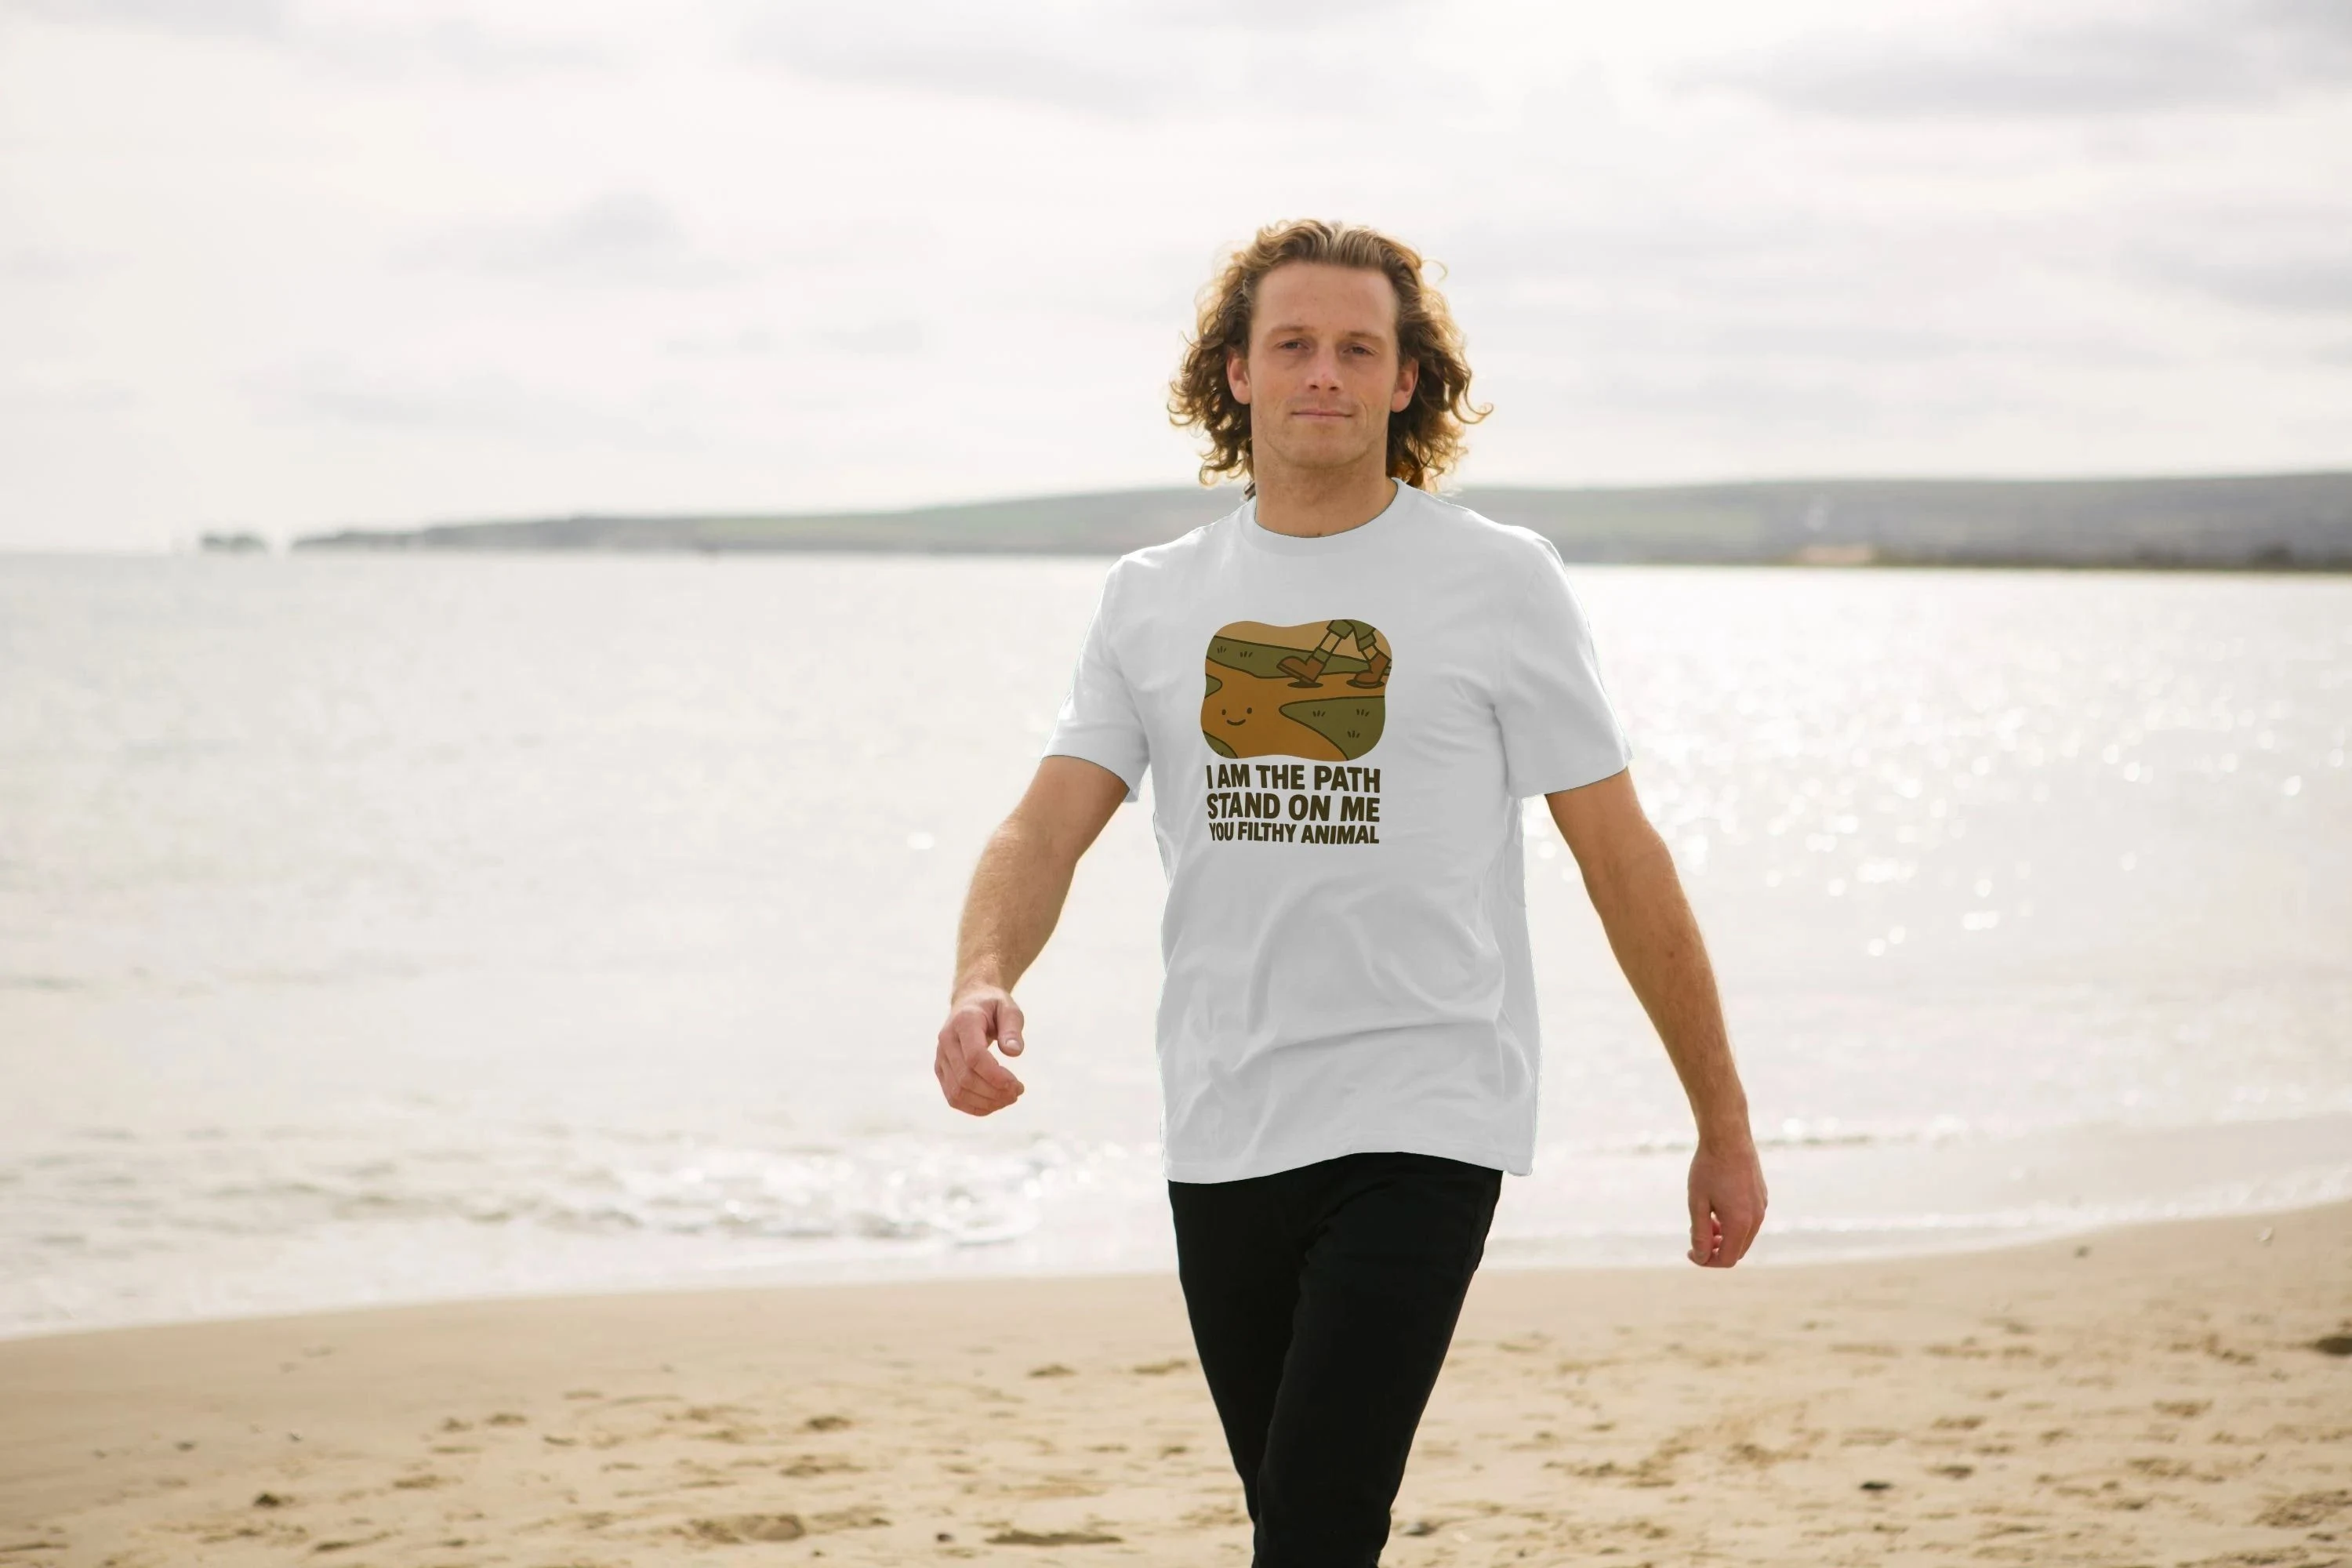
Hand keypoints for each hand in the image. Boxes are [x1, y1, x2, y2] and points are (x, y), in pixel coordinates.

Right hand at [935, 985, 1026, 1116]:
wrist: (970, 1002)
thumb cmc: (993, 1006)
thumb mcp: (1009, 1009)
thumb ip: (1012, 1028)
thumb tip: (1014, 1052)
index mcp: (964, 1022)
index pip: (974, 1057)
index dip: (995, 1076)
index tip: (1017, 1085)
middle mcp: (946, 1040)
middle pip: (966, 1078)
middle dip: (995, 1092)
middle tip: (1018, 1091)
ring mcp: (941, 1057)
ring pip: (958, 1092)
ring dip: (986, 1103)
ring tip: (1009, 1098)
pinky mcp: (941, 1070)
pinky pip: (953, 1097)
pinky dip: (974, 1107)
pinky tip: (994, 1104)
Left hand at [1687, 1136, 1766, 1266]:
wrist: (1727, 1137)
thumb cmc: (1708, 1168)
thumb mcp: (1697, 1203)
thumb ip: (1700, 1233)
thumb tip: (1701, 1256)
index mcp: (1740, 1223)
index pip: (1727, 1259)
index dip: (1707, 1261)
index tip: (1690, 1251)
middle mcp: (1756, 1219)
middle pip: (1737, 1250)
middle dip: (1716, 1249)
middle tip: (1697, 1235)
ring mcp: (1762, 1207)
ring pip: (1744, 1236)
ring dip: (1725, 1236)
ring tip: (1706, 1220)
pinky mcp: (1762, 1197)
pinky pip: (1750, 1221)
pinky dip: (1734, 1224)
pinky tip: (1718, 1207)